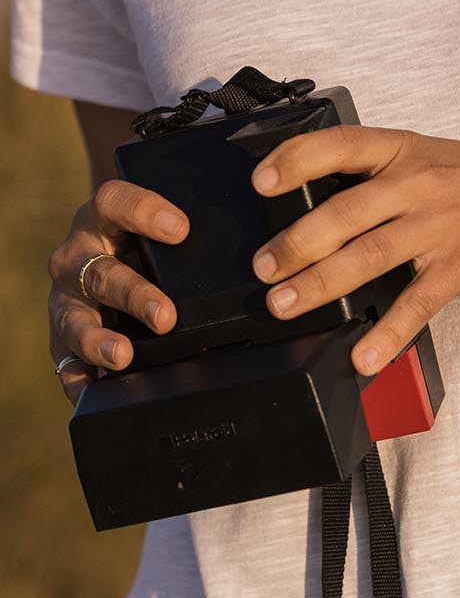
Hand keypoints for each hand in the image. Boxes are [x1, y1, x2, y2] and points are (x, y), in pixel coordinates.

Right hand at [47, 181, 188, 403]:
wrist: (105, 259)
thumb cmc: (145, 248)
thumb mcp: (161, 239)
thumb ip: (190, 251)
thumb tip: (260, 283)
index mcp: (102, 221)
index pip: (114, 202)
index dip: (143, 211)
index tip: (180, 229)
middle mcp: (77, 257)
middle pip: (100, 272)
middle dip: (134, 295)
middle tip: (166, 316)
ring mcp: (66, 299)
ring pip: (75, 319)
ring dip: (98, 340)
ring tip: (122, 356)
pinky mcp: (62, 338)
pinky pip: (66, 362)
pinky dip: (79, 379)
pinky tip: (93, 395)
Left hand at [248, 126, 459, 374]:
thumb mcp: (436, 162)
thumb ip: (387, 180)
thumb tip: (327, 213)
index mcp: (406, 151)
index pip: (339, 144)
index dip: (294, 159)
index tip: (259, 181)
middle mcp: (420, 182)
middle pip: (344, 211)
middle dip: (295, 243)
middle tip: (262, 269)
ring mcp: (443, 224)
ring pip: (369, 255)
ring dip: (320, 283)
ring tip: (284, 305)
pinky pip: (417, 303)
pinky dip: (387, 333)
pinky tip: (363, 355)